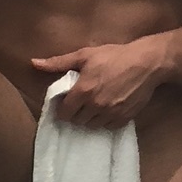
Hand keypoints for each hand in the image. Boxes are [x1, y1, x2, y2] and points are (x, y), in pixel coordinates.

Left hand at [31, 36, 170, 126]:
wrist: (148, 62)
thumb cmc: (114, 56)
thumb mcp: (84, 55)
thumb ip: (58, 62)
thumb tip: (33, 63)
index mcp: (82, 92)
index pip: (64, 113)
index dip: (62, 109)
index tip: (66, 103)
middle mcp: (95, 106)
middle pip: (77, 121)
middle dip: (75, 113)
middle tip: (80, 103)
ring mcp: (111, 114)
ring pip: (92, 125)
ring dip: (90, 118)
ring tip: (93, 106)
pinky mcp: (125, 118)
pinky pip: (109, 127)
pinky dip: (106, 121)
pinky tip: (107, 109)